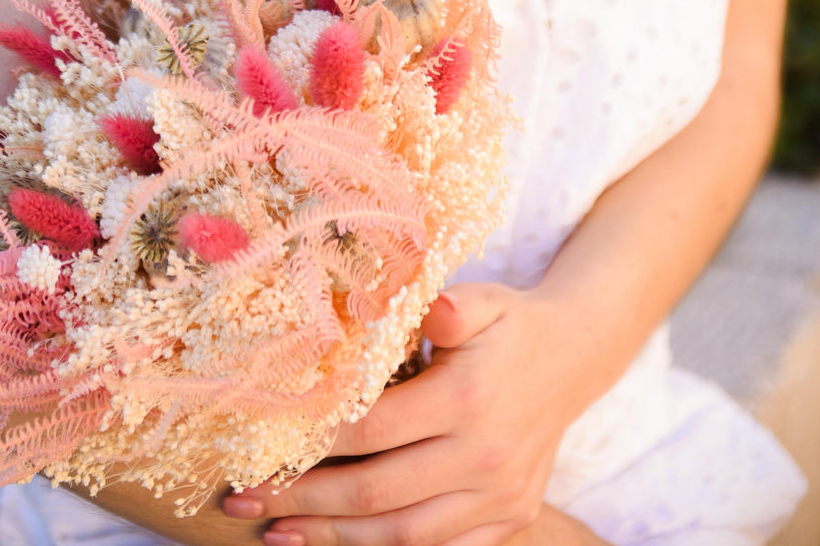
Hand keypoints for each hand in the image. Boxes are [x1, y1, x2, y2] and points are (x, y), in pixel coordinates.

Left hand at [222, 282, 588, 545]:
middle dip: (302, 502)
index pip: (370, 431)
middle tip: (244, 500)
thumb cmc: (510, 322)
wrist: (576, 356)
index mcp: (467, 399)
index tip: (261, 445)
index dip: (311, 443)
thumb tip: (408, 307)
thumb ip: (444, 308)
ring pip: (404, 536)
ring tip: (277, 533)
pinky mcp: (511, 517)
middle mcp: (484, 456)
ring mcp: (500, 496)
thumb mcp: (481, 298)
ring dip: (334, 540)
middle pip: (376, 494)